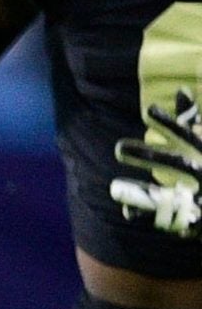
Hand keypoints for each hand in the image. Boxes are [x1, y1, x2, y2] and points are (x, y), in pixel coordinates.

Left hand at [112, 90, 201, 234]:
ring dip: (142, 191)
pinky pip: (168, 218)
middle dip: (150, 155)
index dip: (171, 125)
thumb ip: (193, 118)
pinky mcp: (196, 218)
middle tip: (119, 148)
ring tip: (114, 187)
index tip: (148, 110)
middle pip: (179, 164)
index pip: (191, 137)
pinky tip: (127, 211)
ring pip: (171, 194)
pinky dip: (148, 216)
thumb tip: (182, 89)